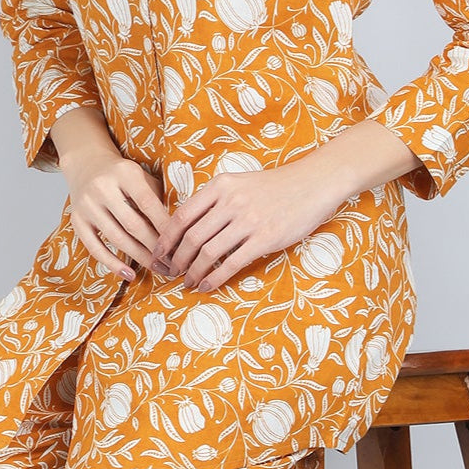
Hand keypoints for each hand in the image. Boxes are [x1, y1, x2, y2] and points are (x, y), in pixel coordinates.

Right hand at [60, 145, 169, 280]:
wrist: (87, 165)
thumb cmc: (123, 175)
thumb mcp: (141, 176)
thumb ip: (157, 197)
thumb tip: (178, 229)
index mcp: (125, 173)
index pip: (148, 203)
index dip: (164, 225)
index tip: (180, 243)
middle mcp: (103, 188)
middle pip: (133, 224)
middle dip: (155, 247)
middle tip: (173, 263)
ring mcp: (87, 205)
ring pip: (117, 239)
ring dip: (140, 258)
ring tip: (158, 268)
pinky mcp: (77, 221)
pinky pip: (95, 248)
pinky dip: (113, 264)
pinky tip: (129, 274)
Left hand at [151, 159, 344, 292]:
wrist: (311, 184)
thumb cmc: (273, 186)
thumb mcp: (239, 182)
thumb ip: (214, 200)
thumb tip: (187, 228)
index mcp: (220, 185)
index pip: (181, 215)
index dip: (165, 239)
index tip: (157, 254)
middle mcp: (231, 201)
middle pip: (191, 237)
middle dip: (176, 260)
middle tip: (171, 273)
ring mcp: (248, 220)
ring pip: (208, 253)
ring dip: (193, 272)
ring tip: (188, 283)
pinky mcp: (264, 238)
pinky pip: (231, 264)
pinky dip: (214, 279)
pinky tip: (207, 286)